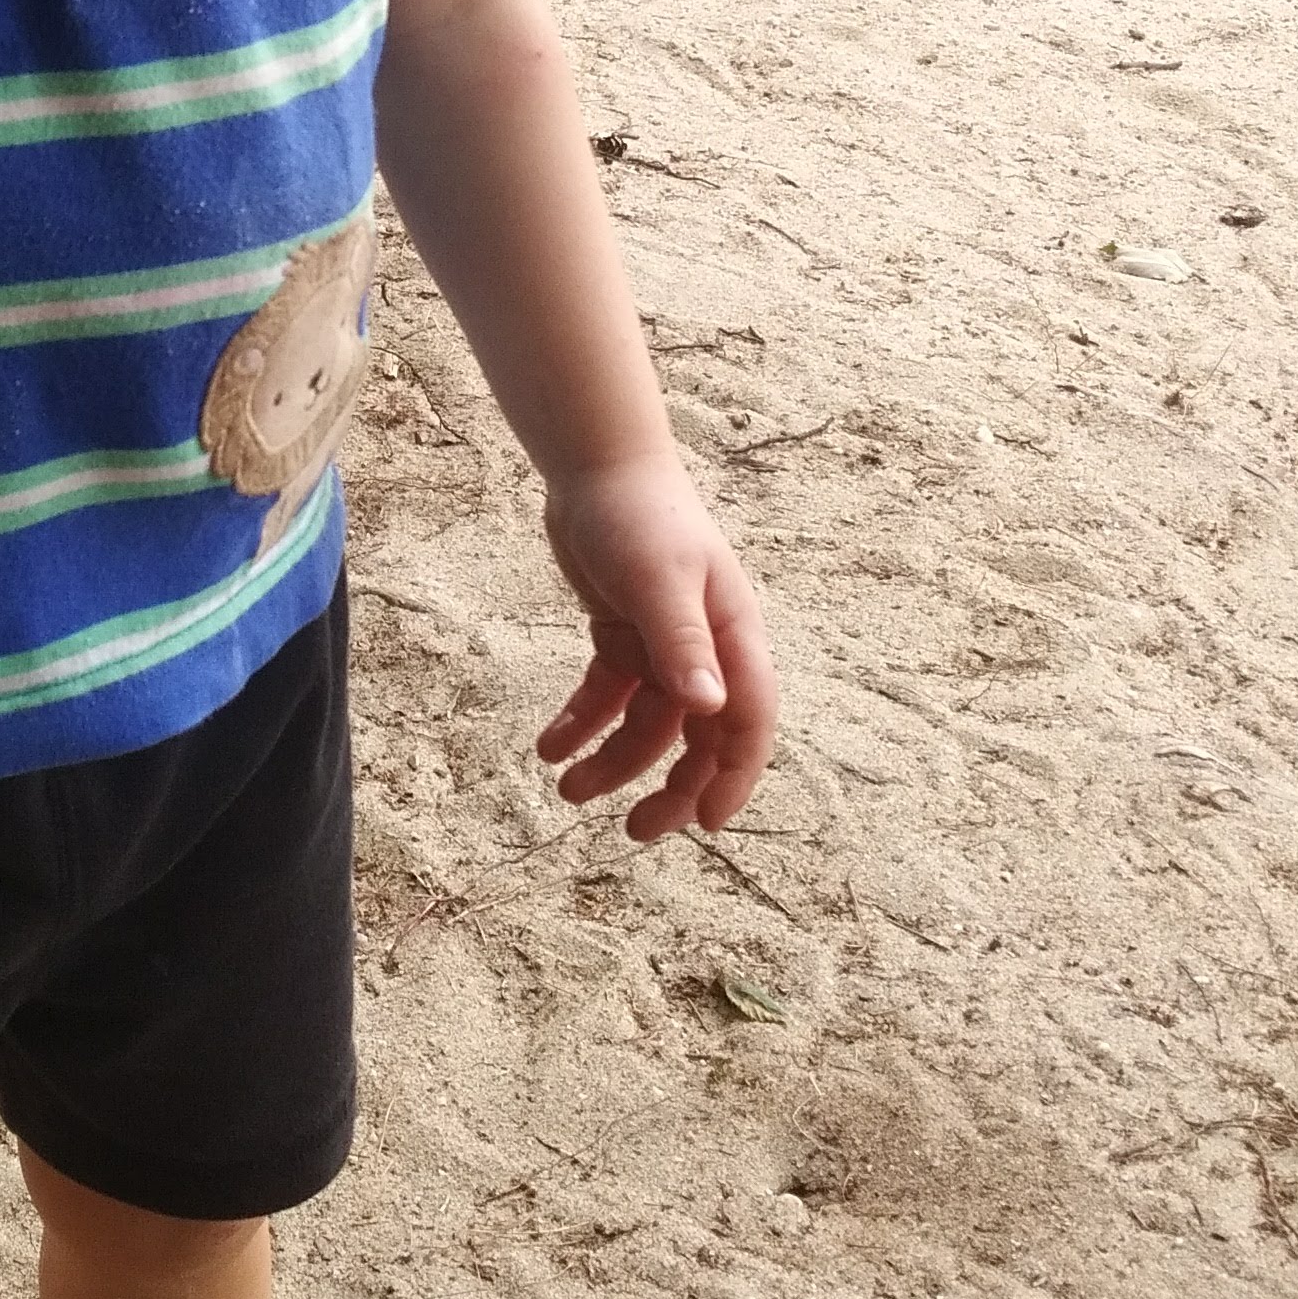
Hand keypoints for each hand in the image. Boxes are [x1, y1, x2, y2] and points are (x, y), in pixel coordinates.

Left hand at [531, 454, 775, 840]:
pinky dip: (581, 723)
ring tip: (566, 790)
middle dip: (671, 786)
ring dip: (612, 761)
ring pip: (646, 725)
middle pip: (699, 737)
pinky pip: (607, 696)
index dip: (734, 776)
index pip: (748, 721)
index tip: (706, 823)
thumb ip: (684, 644)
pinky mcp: (622, 637)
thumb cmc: (639, 515)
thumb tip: (711, 710)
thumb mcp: (658, 580)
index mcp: (732, 637)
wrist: (595, 467)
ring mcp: (662, 645)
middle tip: (635, 831)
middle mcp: (704, 648)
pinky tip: (550, 748)